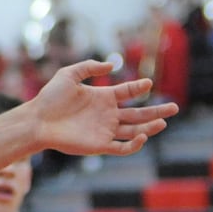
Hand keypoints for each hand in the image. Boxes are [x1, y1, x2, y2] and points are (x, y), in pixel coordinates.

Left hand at [31, 59, 178, 155]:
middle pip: (138, 113)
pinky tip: (142, 135)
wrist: (37, 120)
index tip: (148, 82)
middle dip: (156, 111)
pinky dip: (134, 143)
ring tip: (163, 121)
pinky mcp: (100, 145)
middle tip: (174, 107)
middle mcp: (107, 114)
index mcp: (102, 97)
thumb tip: (112, 64)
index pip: (127, 92)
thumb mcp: (68, 74)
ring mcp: (105, 130)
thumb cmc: (50, 97)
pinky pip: (122, 147)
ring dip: (150, 127)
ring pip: (135, 130)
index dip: (138, 87)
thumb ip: (89, 67)